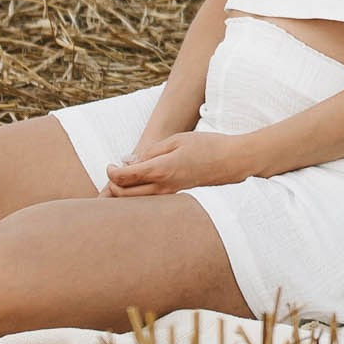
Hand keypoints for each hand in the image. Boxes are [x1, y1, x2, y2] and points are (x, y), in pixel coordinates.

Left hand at [100, 130, 246, 196]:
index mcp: (160, 169)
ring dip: (123, 195)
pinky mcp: (177, 196)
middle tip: (113, 174)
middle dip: (112, 188)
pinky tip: (140, 186)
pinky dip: (138, 196)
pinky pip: (150, 201)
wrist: (232, 161)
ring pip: (136, 203)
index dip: (111, 172)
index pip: (123, 178)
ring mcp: (170, 195)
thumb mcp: (176, 140)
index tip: (110, 164)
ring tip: (122, 182)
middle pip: (124, 196)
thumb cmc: (206, 146)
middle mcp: (163, 187)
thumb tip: (127, 161)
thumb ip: (150, 152)